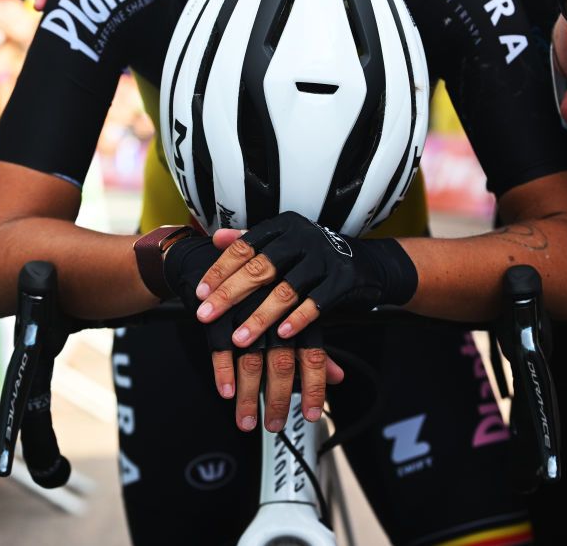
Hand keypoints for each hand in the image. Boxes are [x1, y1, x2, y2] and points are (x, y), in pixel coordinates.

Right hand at [165, 232, 344, 432]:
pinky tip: (226, 393)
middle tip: (276, 426)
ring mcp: (247, 316)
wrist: (221, 258)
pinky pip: (221, 350)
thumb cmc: (262, 289)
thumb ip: (313, 347)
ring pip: (251, 362)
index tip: (313, 416)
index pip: (313, 357)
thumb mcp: (292, 314)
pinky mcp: (220, 316)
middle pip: (281, 364)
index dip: (314, 388)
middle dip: (279, 399)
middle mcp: (275, 316)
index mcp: (298, 315)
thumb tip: (338, 377)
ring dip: (249, 396)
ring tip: (247, 422)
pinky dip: (223, 373)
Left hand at [195, 212, 417, 344]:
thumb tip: (216, 239)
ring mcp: (325, 257)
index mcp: (283, 226)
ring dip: (260, 317)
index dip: (219, 271)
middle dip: (230, 295)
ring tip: (239, 339)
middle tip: (206, 316)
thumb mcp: (284, 242)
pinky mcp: (344, 278)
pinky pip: (317, 302)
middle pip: (260, 268)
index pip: (243, 248)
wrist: (367, 263)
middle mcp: (302, 237)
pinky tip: (283, 336)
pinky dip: (299, 319)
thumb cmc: (315, 256)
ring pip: (285, 290)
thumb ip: (251, 241)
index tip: (199, 293)